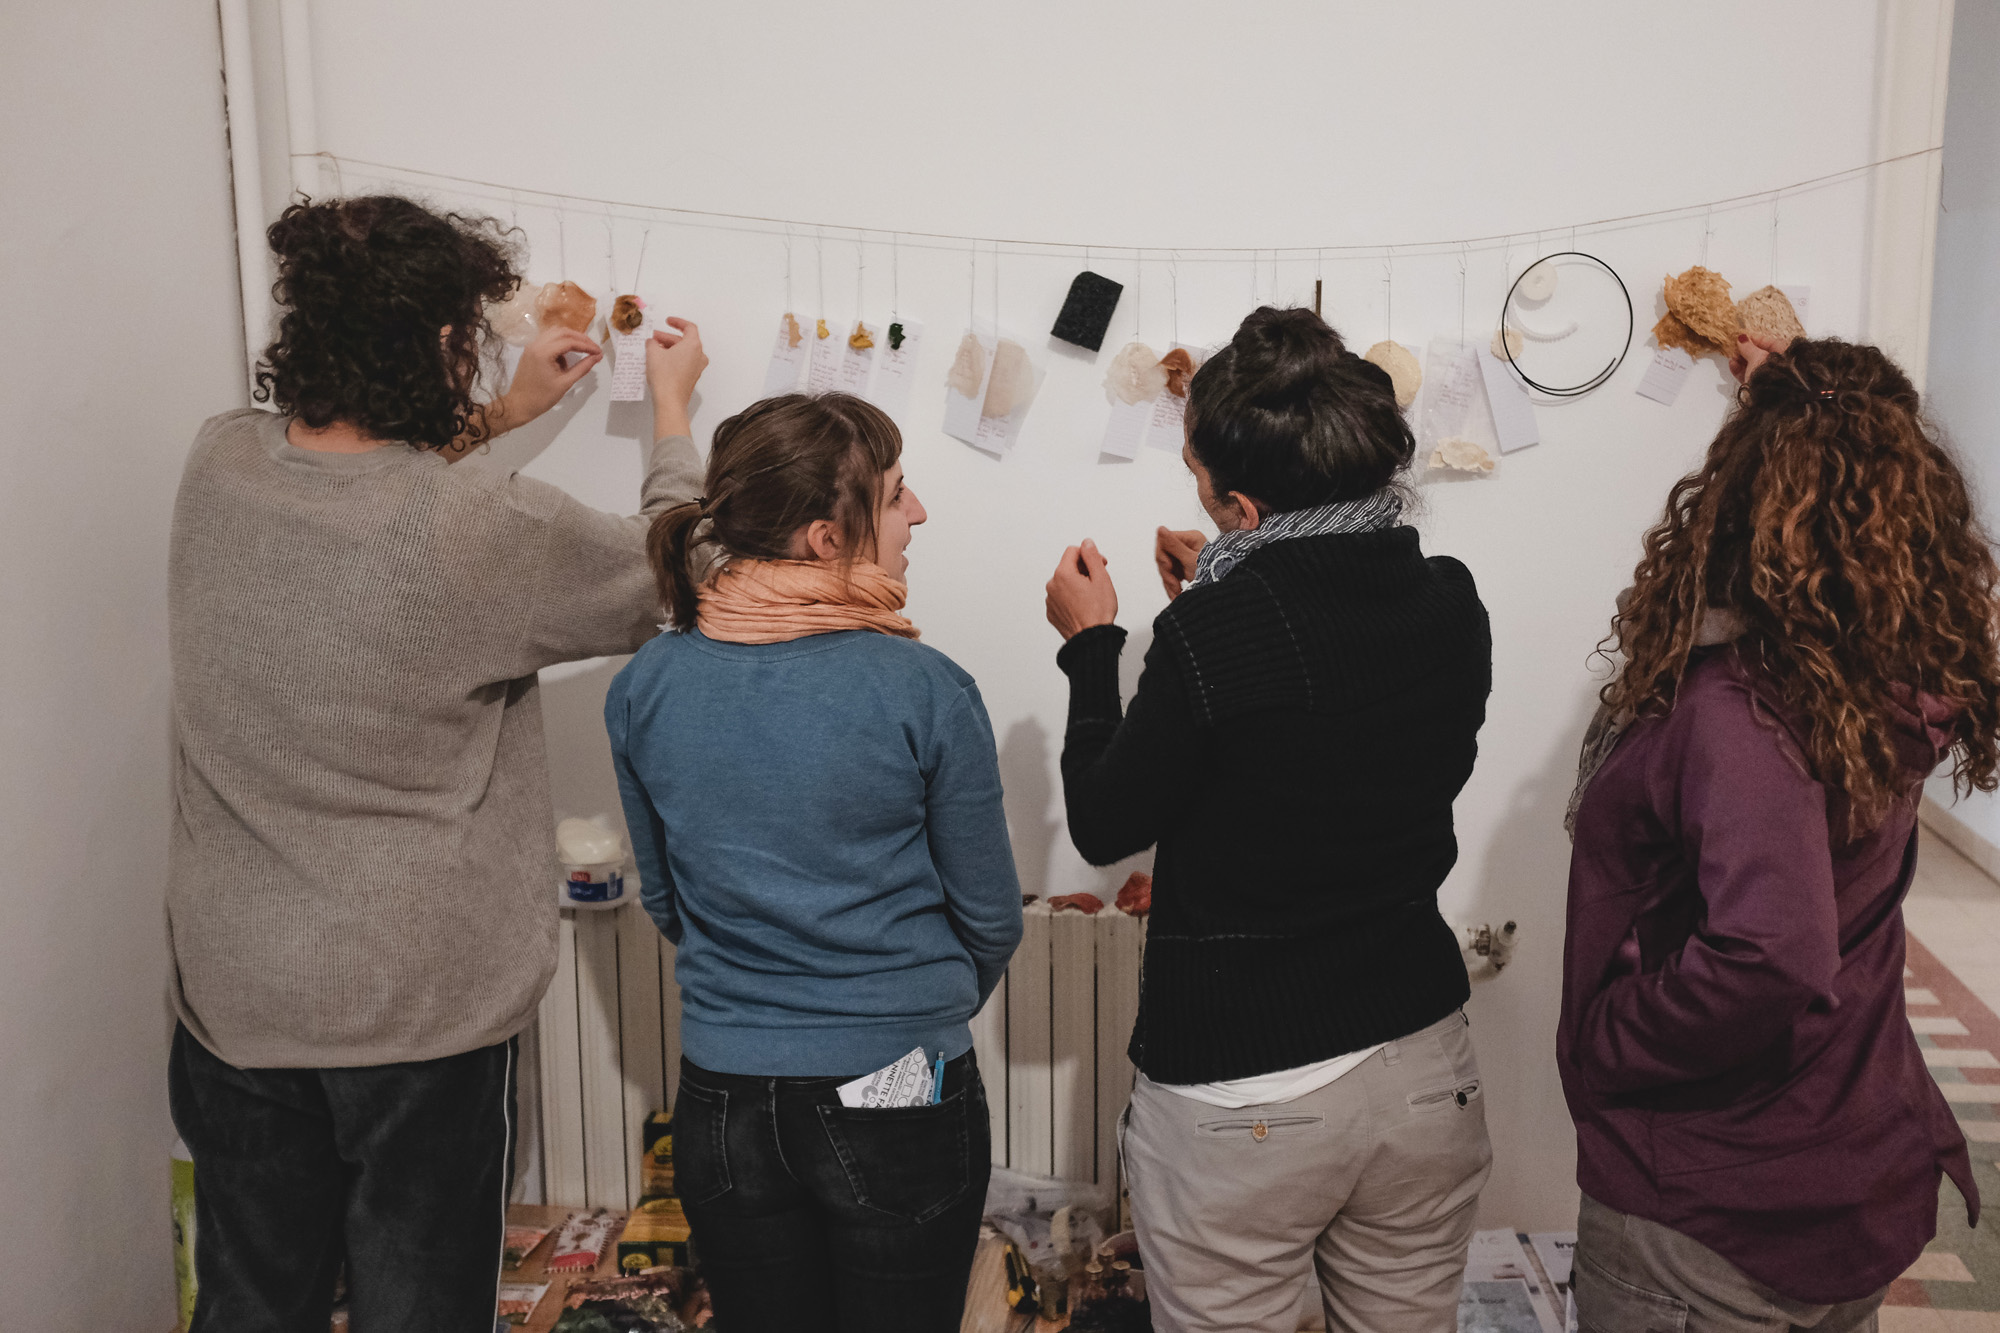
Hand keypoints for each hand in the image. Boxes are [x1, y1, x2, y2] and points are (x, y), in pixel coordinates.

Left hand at [499, 325, 602, 430]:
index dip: (587, 345)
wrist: (519, 405)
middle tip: (593, 349)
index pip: (569, 341)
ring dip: (570, 339)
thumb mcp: (565, 383)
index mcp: (543, 352)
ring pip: (555, 333)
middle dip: (580, 339)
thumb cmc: (542, 397)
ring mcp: (532, 346)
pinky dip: (560, 344)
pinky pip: (548, 340)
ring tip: (583, 351)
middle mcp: (536, 344)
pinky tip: (566, 359)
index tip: (599, 352)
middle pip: (563, 332)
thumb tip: (597, 357)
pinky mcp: (531, 350)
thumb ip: (582, 368)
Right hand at [648, 317, 707, 439]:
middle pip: (684, 340)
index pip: (689, 327)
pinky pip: (684, 362)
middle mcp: (699, 356)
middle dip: (667, 337)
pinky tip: (660, 361)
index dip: (677, 322)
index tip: (668, 321)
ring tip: (654, 349)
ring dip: (669, 348)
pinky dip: (673, 358)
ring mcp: (697, 368)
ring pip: (684, 352)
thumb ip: (652, 342)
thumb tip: (652, 342)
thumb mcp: (653, 353)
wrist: (670, 401)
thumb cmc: (665, 377)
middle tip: (654, 338)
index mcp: (693, 345)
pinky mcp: (692, 377)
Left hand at [1046, 540, 1118, 639]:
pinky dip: (1071, 598)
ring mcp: (1050, 600)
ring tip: (1091, 597)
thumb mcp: (1101, 578)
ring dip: (1077, 584)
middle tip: (1098, 582)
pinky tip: (1084, 606)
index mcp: (1062, 574)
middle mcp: (1052, 586)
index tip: (1100, 564)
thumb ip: (1092, 556)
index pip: (1073, 551)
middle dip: (1083, 570)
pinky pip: (1061, 598)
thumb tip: (1086, 543)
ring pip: (1064, 583)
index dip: (1089, 555)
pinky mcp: (1052, 613)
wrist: (1091, 639)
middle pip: (1068, 567)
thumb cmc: (1098, 612)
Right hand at [1155, 527, 1205, 599]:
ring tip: (1178, 593)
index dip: (1163, 556)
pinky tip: (1177, 593)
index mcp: (1190, 538)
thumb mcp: (1190, 560)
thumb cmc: (1212, 574)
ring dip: (1170, 583)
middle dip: (1167, 574)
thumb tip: (1160, 529)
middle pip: (1164, 557)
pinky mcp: (1183, 569)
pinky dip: (1172, 586)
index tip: (1169, 568)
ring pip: (1166, 569)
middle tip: (1175, 585)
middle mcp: (1186, 545)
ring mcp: (1184, 558)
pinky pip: (1170, 576)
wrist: (1219, 592)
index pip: (1164, 542)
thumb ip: (1173, 545)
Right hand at [1728, 330, 1789, 384]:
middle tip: (1735, 347)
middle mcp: (1781, 366)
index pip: (1770, 342)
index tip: (1743, 337)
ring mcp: (1770, 378)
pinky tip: (1733, 365)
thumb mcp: (1758, 357)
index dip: (1755, 339)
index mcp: (1787, 355)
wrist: (1769, 401)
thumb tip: (1742, 339)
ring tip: (1732, 357)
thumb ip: (1749, 348)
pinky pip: (1749, 376)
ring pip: (1753, 366)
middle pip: (1760, 354)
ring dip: (1741, 360)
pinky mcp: (1760, 388)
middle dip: (1746, 351)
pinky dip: (1741, 370)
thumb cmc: (1770, 376)